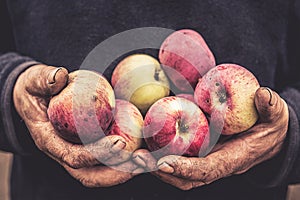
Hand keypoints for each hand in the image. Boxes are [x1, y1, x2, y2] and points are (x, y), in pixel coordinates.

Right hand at [13, 64, 142, 186]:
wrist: (32, 98)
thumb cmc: (34, 90)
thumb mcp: (33, 81)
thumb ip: (45, 78)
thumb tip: (60, 76)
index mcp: (49, 140)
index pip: (73, 156)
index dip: (96, 153)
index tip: (120, 142)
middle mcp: (62, 152)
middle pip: (89, 175)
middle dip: (116, 172)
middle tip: (140, 160)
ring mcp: (74, 153)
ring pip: (99, 173)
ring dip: (124, 171)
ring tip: (146, 161)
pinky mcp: (85, 148)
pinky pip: (105, 161)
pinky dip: (124, 160)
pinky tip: (142, 151)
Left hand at [133, 87, 288, 189]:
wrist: (267, 137)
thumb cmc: (270, 127)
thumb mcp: (276, 116)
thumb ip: (271, 107)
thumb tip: (262, 95)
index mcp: (232, 160)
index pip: (207, 170)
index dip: (185, 168)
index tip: (163, 162)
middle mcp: (214, 165)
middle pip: (184, 177)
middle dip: (159, 172)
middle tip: (137, 160)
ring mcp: (204, 161)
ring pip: (176, 172)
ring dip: (153, 166)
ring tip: (133, 155)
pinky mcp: (198, 153)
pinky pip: (176, 158)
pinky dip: (158, 155)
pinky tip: (144, 143)